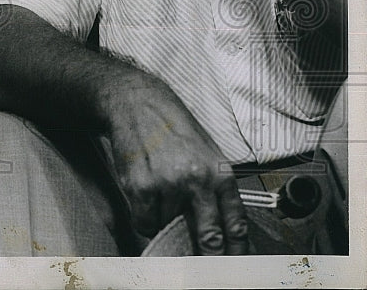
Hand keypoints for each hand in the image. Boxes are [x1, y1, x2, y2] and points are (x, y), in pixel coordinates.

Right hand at [103, 75, 248, 254]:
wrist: (136, 103)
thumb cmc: (172, 129)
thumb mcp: (207, 154)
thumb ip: (215, 191)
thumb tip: (222, 232)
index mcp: (220, 174)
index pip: (235, 227)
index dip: (236, 255)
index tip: (232, 269)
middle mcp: (198, 180)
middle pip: (209, 239)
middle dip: (208, 259)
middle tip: (203, 270)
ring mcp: (168, 184)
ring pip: (170, 229)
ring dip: (166, 225)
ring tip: (161, 198)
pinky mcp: (141, 186)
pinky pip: (145, 222)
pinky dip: (144, 218)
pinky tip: (145, 198)